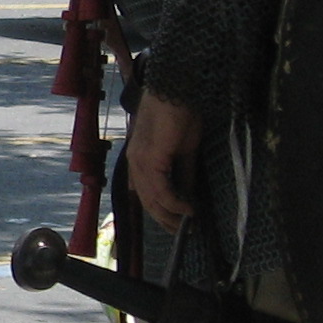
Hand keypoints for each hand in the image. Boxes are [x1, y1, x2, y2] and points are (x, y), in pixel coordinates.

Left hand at [127, 89, 201, 232]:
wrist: (176, 90)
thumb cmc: (180, 114)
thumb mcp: (184, 150)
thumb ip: (182, 173)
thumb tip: (187, 196)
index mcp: (140, 159)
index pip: (146, 193)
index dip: (161, 211)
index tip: (179, 223)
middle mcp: (135, 162)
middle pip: (146, 200)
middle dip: (165, 219)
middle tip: (184, 231)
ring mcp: (139, 161)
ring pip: (151, 199)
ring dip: (170, 215)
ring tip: (187, 224)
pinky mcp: (149, 158)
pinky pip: (160, 190)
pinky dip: (174, 203)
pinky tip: (187, 209)